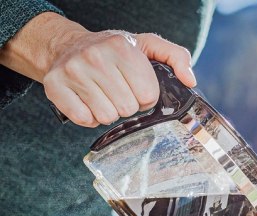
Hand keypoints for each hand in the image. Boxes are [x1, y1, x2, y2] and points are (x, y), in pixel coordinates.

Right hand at [0, 12, 195, 126]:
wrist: (67, 45)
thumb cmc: (113, 50)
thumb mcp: (147, 45)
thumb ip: (176, 57)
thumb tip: (190, 80)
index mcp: (122, 48)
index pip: (148, 95)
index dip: (146, 96)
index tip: (137, 87)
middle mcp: (96, 57)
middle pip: (128, 109)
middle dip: (128, 105)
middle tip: (119, 90)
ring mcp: (73, 72)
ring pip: (107, 117)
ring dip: (109, 111)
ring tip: (104, 94)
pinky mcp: (56, 87)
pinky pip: (84, 119)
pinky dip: (89, 116)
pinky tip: (89, 101)